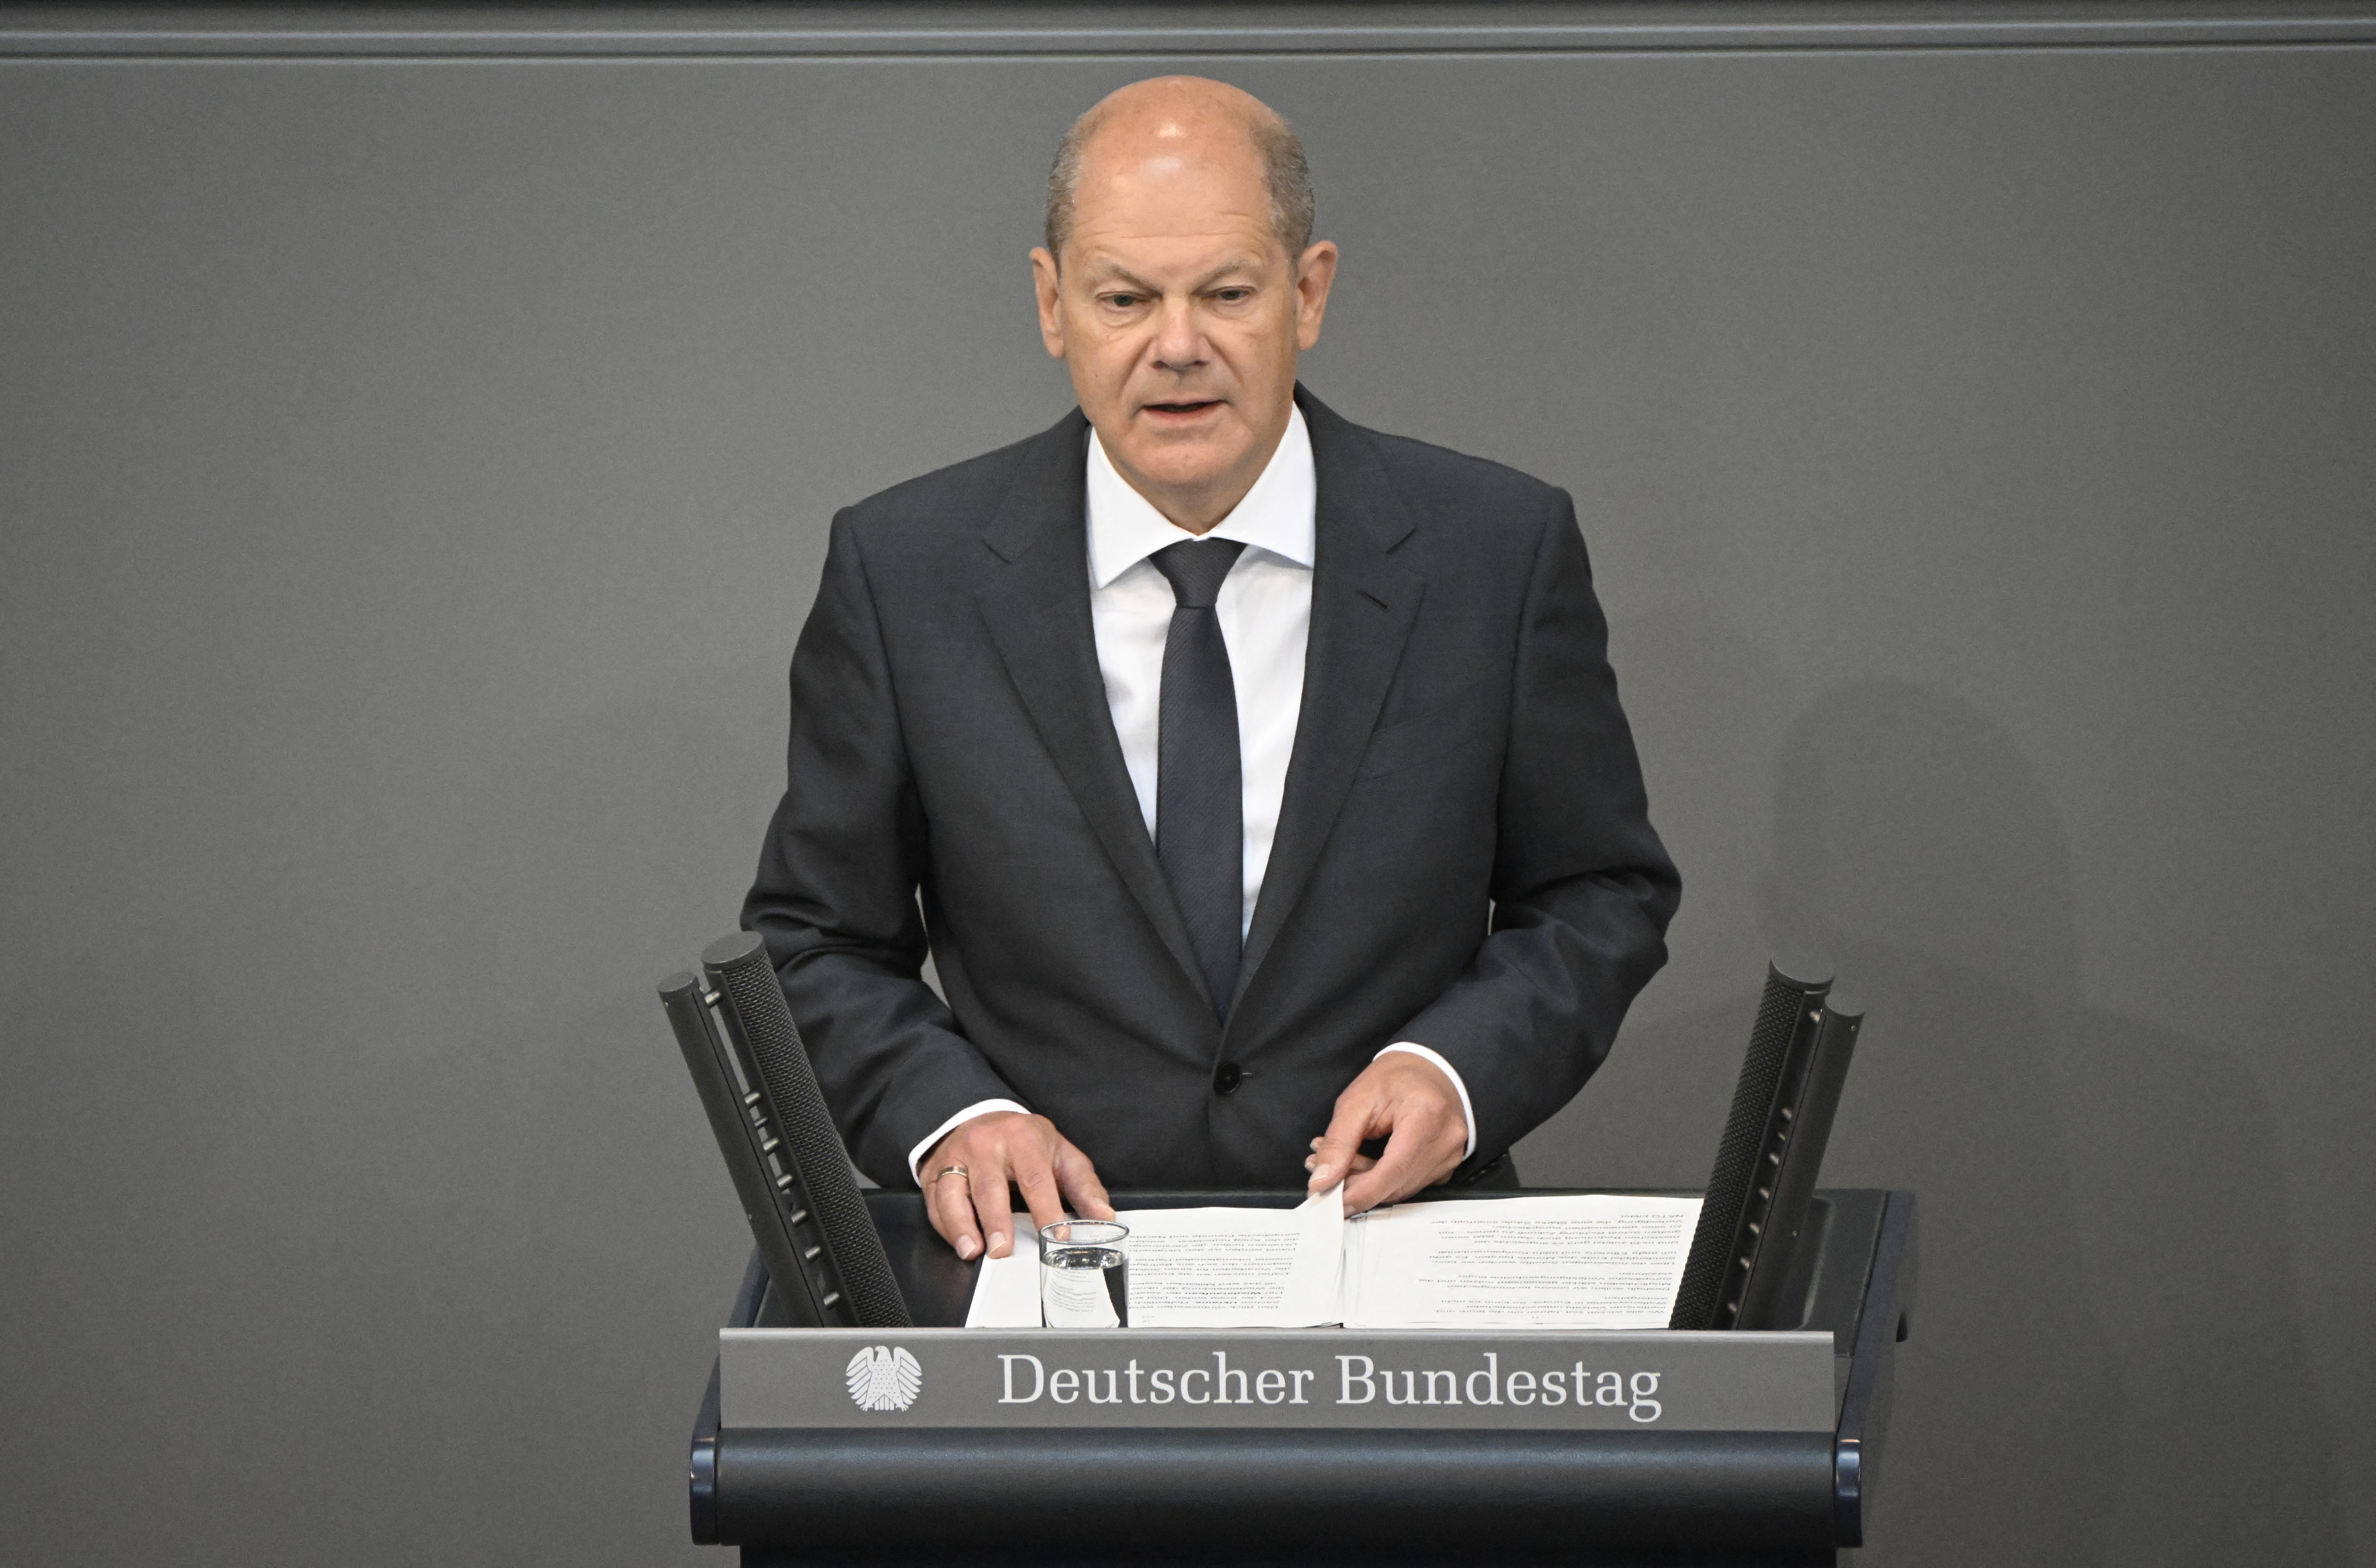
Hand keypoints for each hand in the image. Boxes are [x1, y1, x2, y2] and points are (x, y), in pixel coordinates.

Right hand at [921, 1111, 1113, 1261]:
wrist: (983, 1117)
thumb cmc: (1025, 1142)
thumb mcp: (1061, 1154)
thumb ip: (1084, 1187)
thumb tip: (1103, 1217)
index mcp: (1022, 1138)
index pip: (1035, 1177)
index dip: (1046, 1208)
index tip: (1056, 1235)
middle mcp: (985, 1144)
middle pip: (989, 1186)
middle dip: (996, 1221)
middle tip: (1002, 1251)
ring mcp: (956, 1157)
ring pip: (953, 1193)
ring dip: (961, 1225)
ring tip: (973, 1251)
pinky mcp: (935, 1171)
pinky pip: (936, 1202)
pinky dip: (946, 1226)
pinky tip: (960, 1242)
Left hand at [1305, 1054, 1468, 1214]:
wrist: (1426, 1069)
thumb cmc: (1395, 1078)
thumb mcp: (1357, 1101)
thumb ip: (1338, 1143)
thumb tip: (1323, 1180)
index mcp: (1426, 1113)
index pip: (1395, 1168)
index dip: (1362, 1192)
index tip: (1333, 1200)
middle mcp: (1446, 1138)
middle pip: (1398, 1184)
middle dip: (1358, 1187)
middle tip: (1324, 1173)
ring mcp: (1451, 1154)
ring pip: (1402, 1188)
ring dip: (1368, 1184)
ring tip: (1344, 1161)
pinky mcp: (1447, 1165)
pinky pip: (1411, 1184)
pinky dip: (1384, 1181)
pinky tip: (1366, 1164)